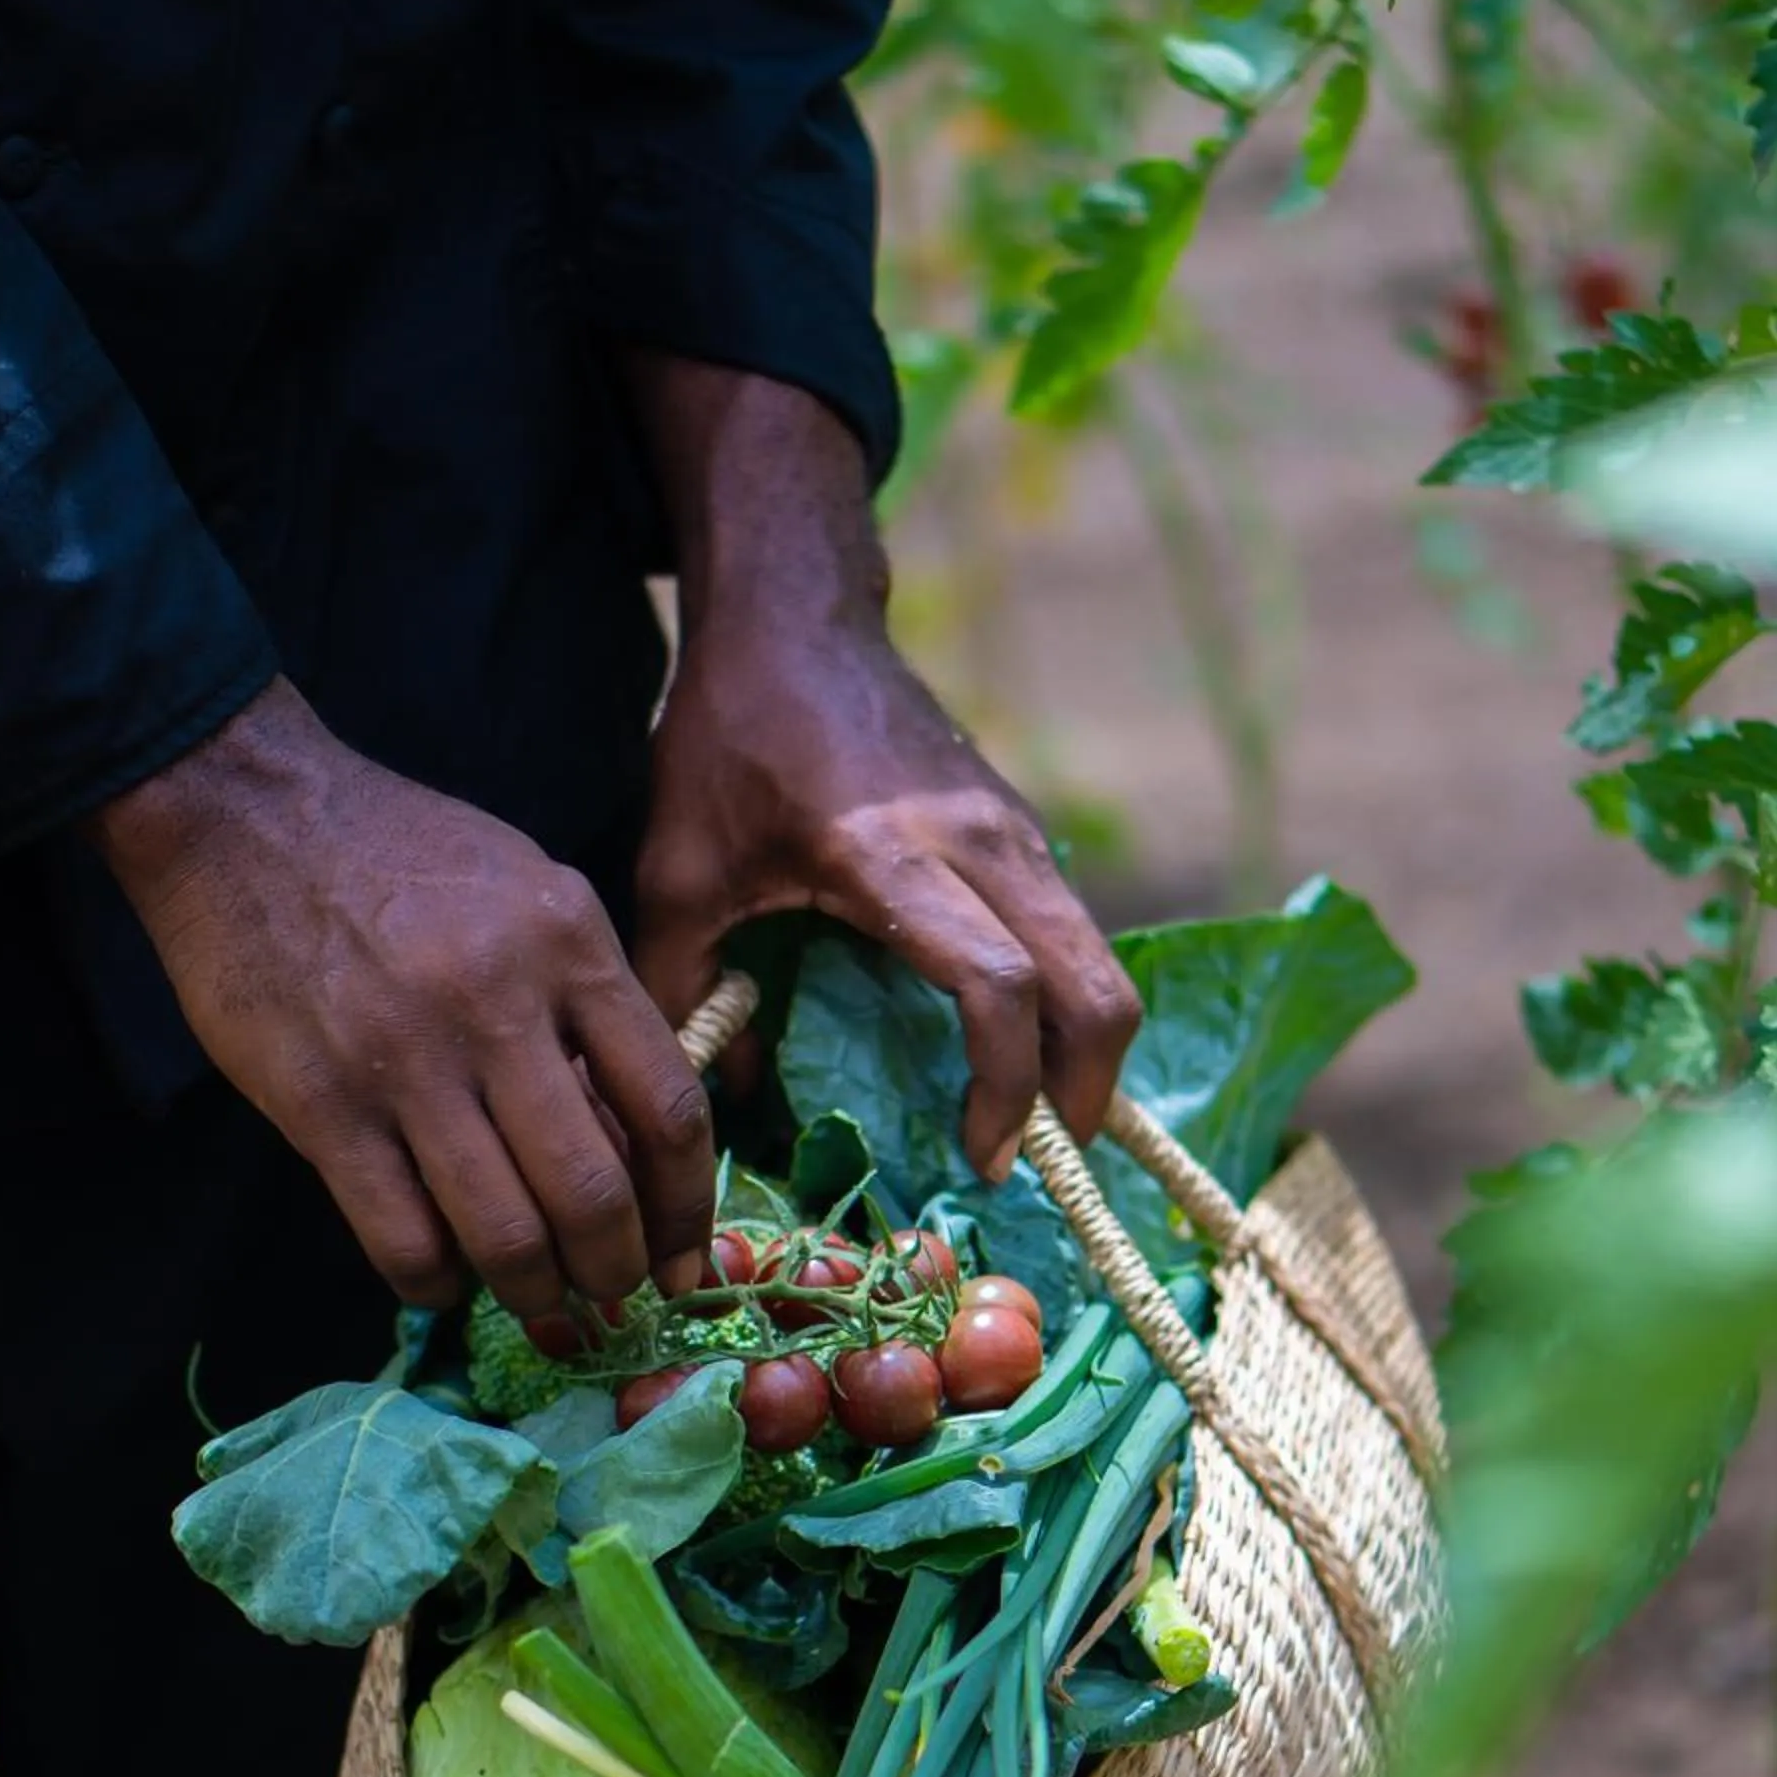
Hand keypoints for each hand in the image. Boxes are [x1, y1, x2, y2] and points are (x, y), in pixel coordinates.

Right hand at [89, 679, 714, 1313]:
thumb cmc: (404, 856)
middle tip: (614, 1300)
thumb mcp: (533, 891)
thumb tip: (634, 1139)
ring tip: (541, 1307)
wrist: (244, 815)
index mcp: (570, 948)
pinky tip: (442, 1278)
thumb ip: (590, 1002)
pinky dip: (435, 1283)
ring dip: (534, 1295)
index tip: (687, 1258)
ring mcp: (405, 1063)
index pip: (667, 1109)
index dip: (687, 1208)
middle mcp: (498, 1008)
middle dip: (616, 1274)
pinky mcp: (320, 1106)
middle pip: (591, 1193)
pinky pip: (401, 1237)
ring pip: (503, 1234)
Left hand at [622, 357, 1139, 1180]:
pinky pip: (1075, 932)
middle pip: (1095, 986)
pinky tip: (1021, 1046)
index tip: (980, 1157)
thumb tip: (723, 1103)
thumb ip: (684, 993)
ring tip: (1040, 1118)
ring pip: (1102, 959)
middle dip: (1087, 1090)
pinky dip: (1069, 1000)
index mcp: (892, 857)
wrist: (795, 616)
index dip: (1006, 1089)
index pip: (997, 988)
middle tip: (1044, 1160)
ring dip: (1089, 1050)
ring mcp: (1015, 830)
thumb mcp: (674, 870)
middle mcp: (980, 843)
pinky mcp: (1022, 827)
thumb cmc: (727, 739)